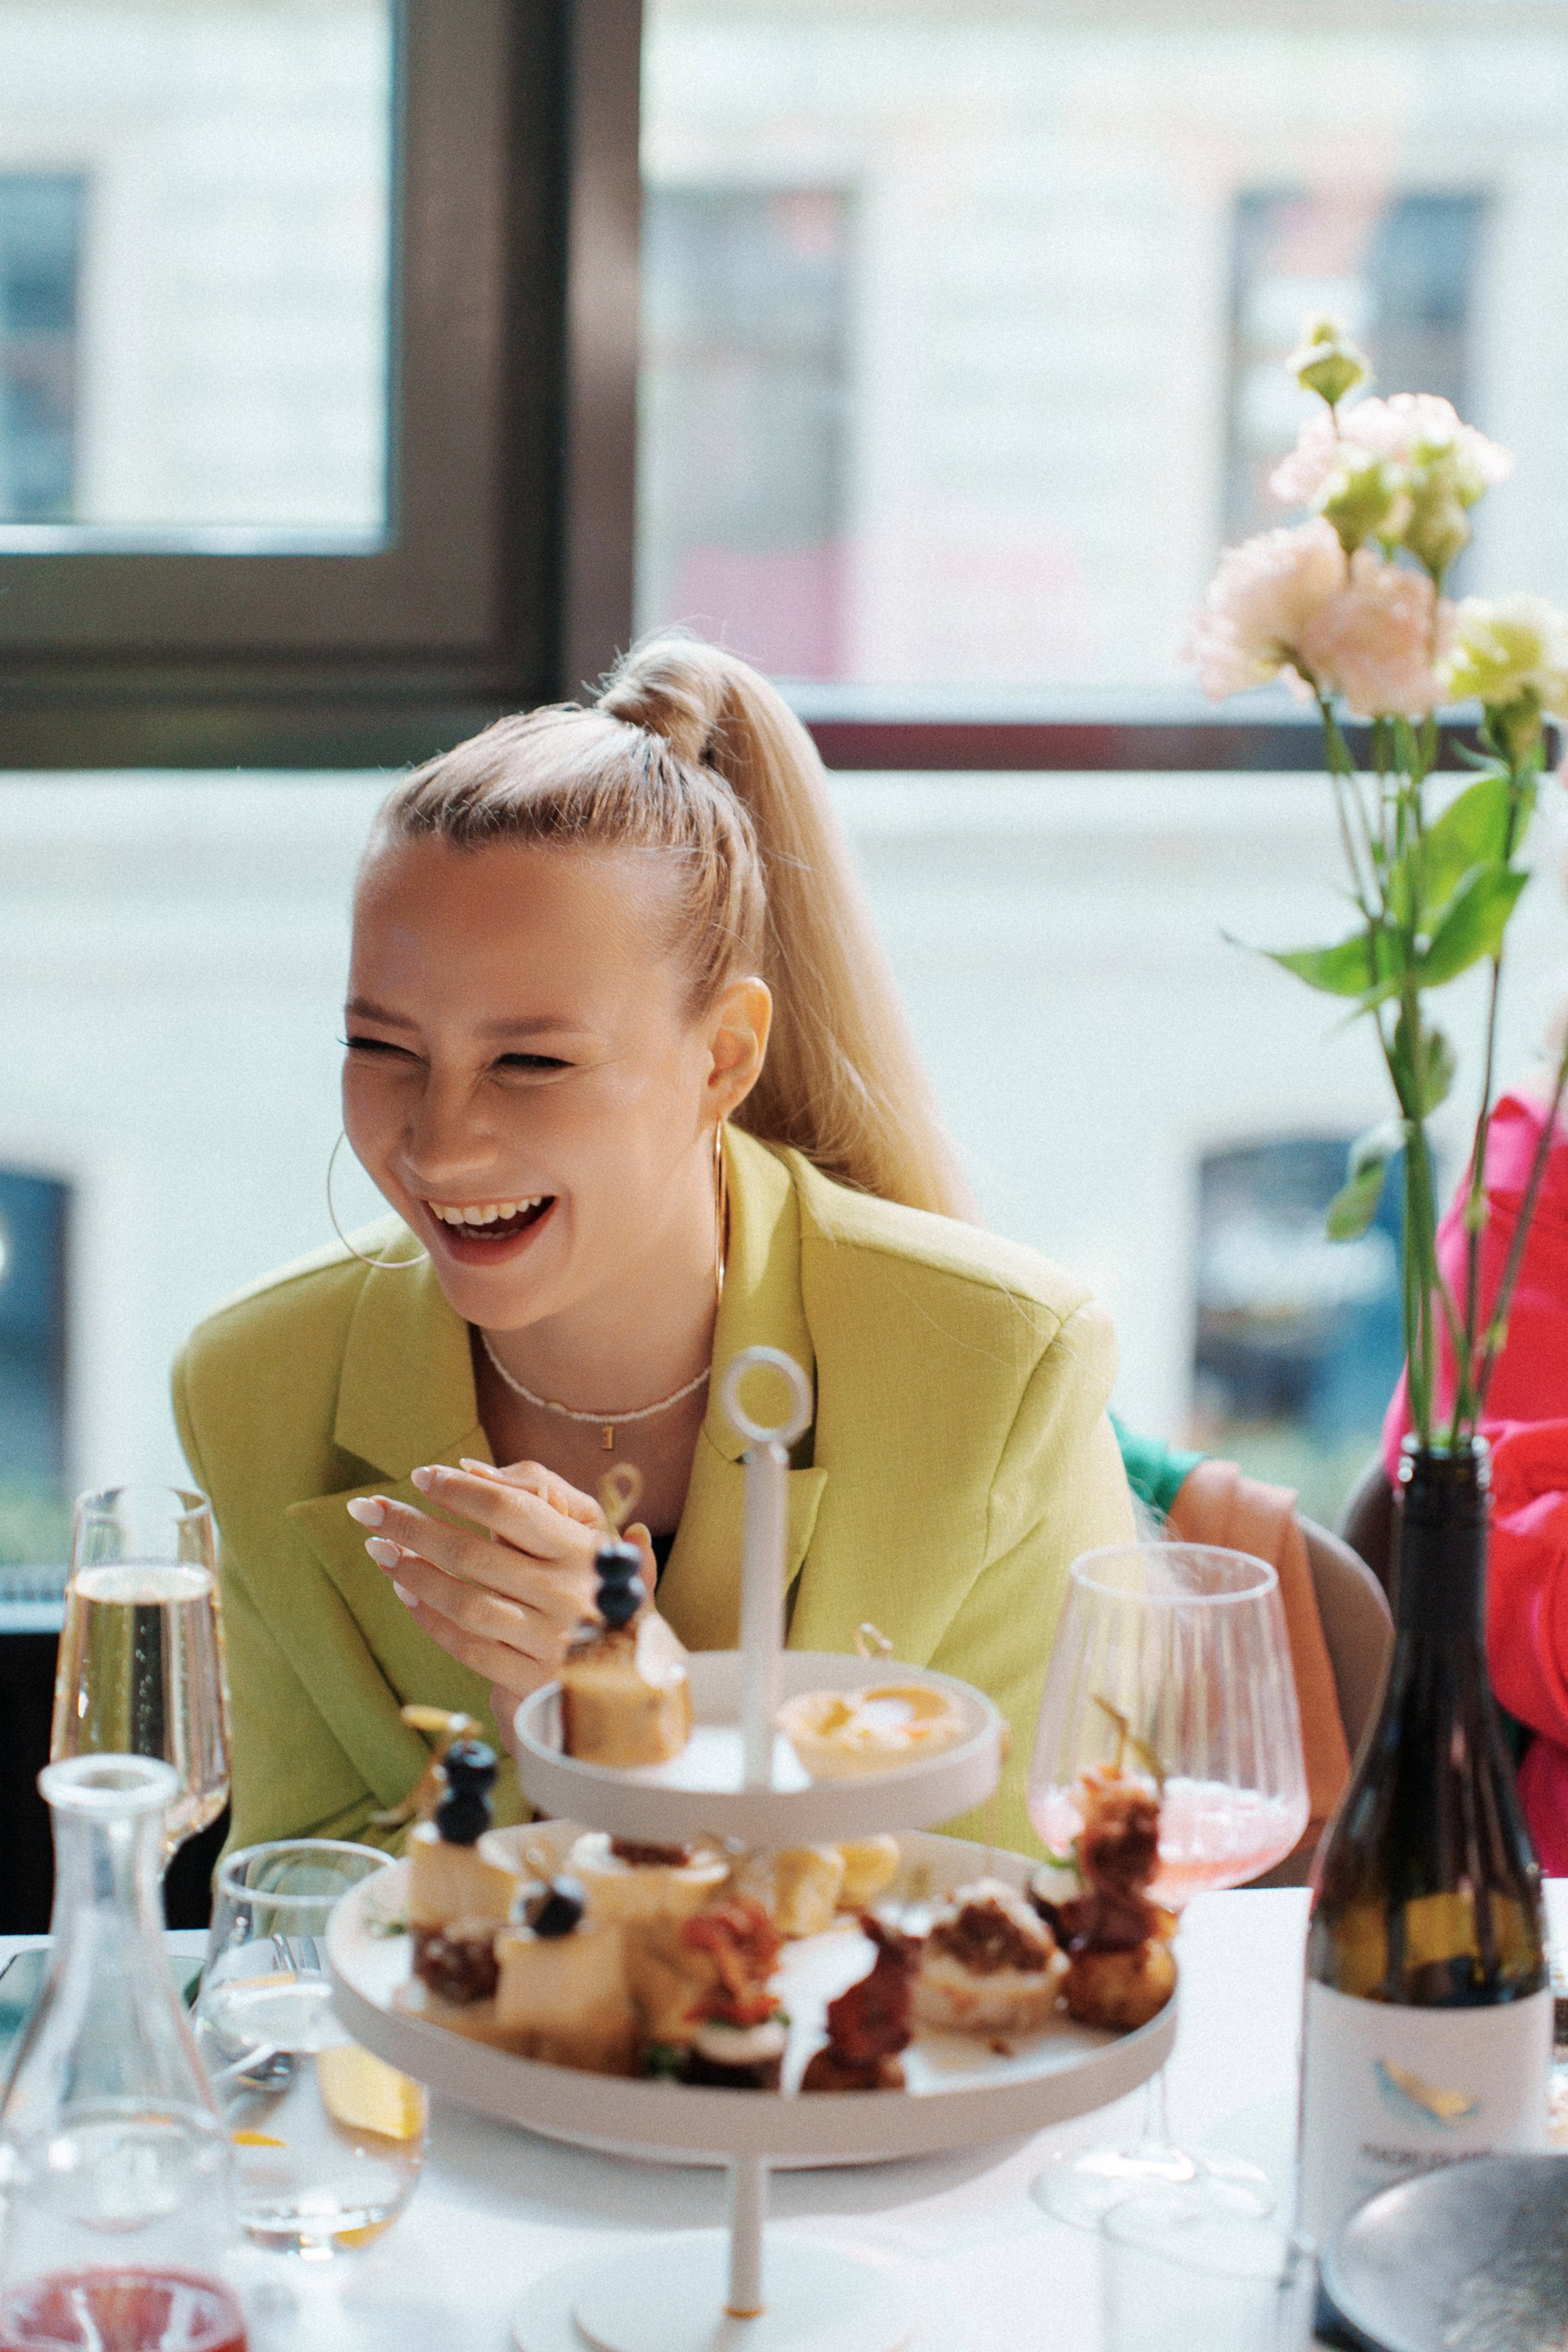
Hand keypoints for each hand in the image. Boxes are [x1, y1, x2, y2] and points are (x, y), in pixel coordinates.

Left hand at [346, 1459, 654, 1724]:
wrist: (643, 1691)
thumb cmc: (616, 1604)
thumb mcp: (603, 1543)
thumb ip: (553, 1501)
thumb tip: (478, 1468)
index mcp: (587, 1553)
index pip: (512, 1510)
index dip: (460, 1491)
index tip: (420, 1476)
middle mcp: (569, 1596)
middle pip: (475, 1554)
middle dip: (413, 1527)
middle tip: (369, 1509)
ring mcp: (550, 1643)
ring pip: (465, 1602)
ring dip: (414, 1574)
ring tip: (380, 1549)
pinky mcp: (532, 1683)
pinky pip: (469, 1647)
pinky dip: (432, 1619)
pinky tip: (407, 1594)